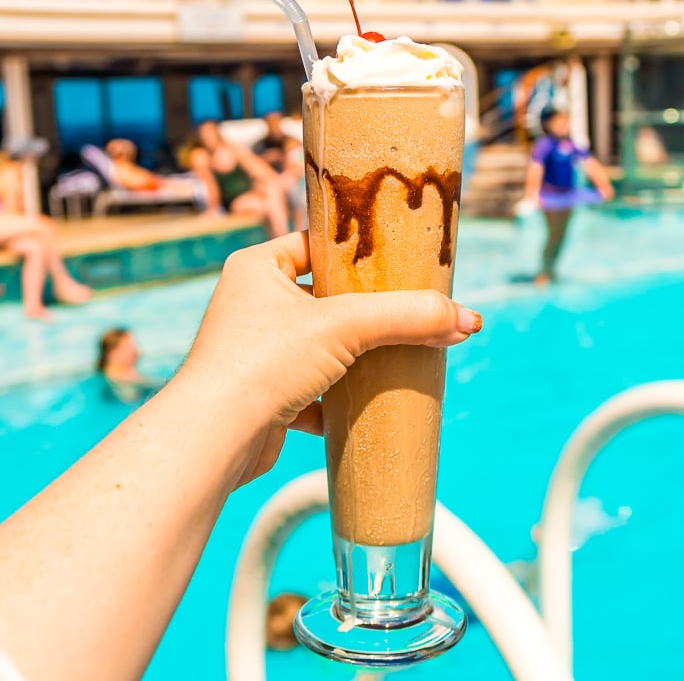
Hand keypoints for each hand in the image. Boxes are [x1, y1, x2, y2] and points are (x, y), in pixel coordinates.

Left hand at [177, 232, 481, 485]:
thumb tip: (468, 320)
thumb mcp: (345, 327)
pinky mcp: (263, 397)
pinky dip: (338, 398)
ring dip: (354, 355)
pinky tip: (369, 402)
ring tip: (397, 354)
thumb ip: (407, 317)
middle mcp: (250, 305)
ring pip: (319, 346)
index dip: (357, 251)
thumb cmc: (262, 364)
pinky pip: (312, 390)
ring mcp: (255, 353)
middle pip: (324, 298)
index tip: (399, 260)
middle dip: (364, 310)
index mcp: (256, 268)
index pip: (317, 244)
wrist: (215, 440)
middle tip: (409, 308)